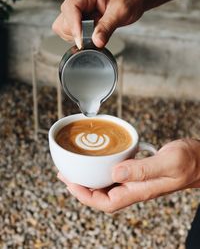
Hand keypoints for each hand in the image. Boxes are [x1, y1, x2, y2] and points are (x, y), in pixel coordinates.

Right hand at [52, 0, 147, 47]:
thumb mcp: (121, 12)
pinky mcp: (80, 18)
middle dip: (76, 32)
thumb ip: (107, 27)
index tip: (81, 41)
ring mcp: (78, 8)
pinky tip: (92, 35)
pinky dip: (79, 37)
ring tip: (94, 34)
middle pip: (64, 19)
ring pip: (64, 26)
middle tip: (93, 37)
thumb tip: (96, 42)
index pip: (71, 7)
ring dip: (76, 35)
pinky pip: (71, 31)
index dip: (73, 25)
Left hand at [57, 139, 199, 212]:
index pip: (106, 202)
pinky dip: (103, 171)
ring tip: (76, 169)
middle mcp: (134, 188)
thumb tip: (115, 172)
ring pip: (107, 186)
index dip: (85, 196)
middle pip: (101, 196)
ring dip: (90, 180)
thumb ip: (143, 169)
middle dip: (81, 188)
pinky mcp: (138, 173)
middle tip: (66, 174)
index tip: (71, 183)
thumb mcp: (167, 162)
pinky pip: (115, 175)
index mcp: (139, 190)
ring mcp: (136, 182)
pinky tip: (98, 163)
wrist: (198, 160)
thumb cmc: (188, 162)